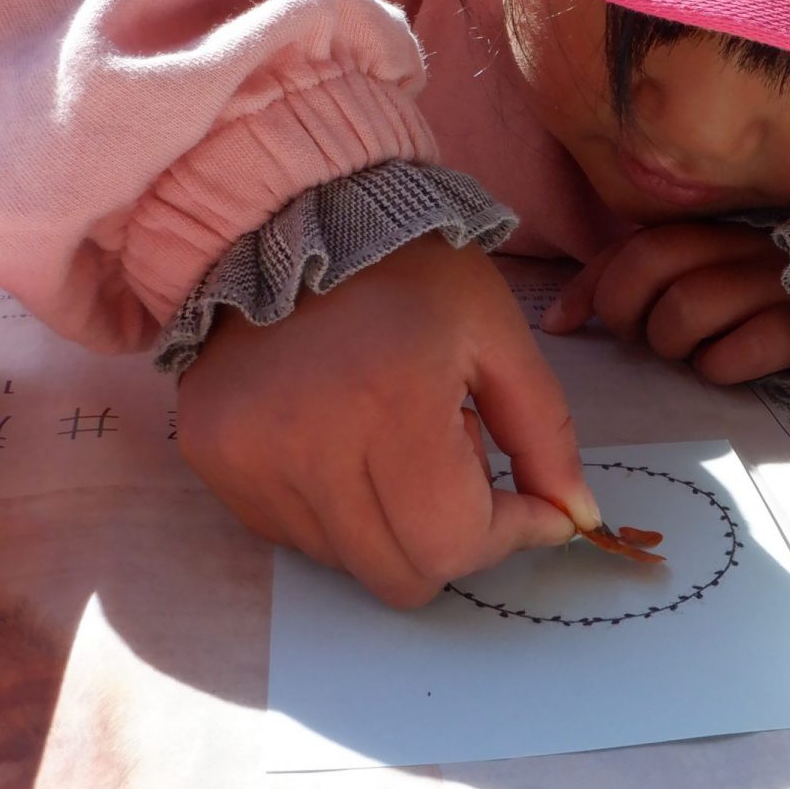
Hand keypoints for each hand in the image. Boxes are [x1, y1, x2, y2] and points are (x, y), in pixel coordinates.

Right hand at [177, 235, 600, 607]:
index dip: (509, 535)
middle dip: (452, 539)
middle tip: (459, 468)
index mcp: (392, 406)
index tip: (532, 507)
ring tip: (393, 440)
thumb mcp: (499, 334)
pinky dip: (334, 510)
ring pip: (347, 562)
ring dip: (391, 524)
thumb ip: (545, 433)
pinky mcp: (213, 459)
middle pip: (401, 575)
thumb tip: (576, 521)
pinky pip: (291, 535)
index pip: (455, 544)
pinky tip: (341, 441)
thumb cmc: (410, 270)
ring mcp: (250, 459)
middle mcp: (309, 446)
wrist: (290, 213)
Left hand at [542, 224, 789, 384]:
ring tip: (691, 349)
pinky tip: (729, 364)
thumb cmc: (776, 284)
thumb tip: (561, 318)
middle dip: (626, 309)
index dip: (591, 285)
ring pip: (685, 308)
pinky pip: (736, 352)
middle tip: (639, 335)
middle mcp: (743, 243)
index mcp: (717, 224)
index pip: (634, 243)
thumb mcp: (714, 264)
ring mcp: (776, 281)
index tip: (565, 322)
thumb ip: (643, 274)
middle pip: (652, 263)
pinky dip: (719, 367)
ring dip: (673, 342)